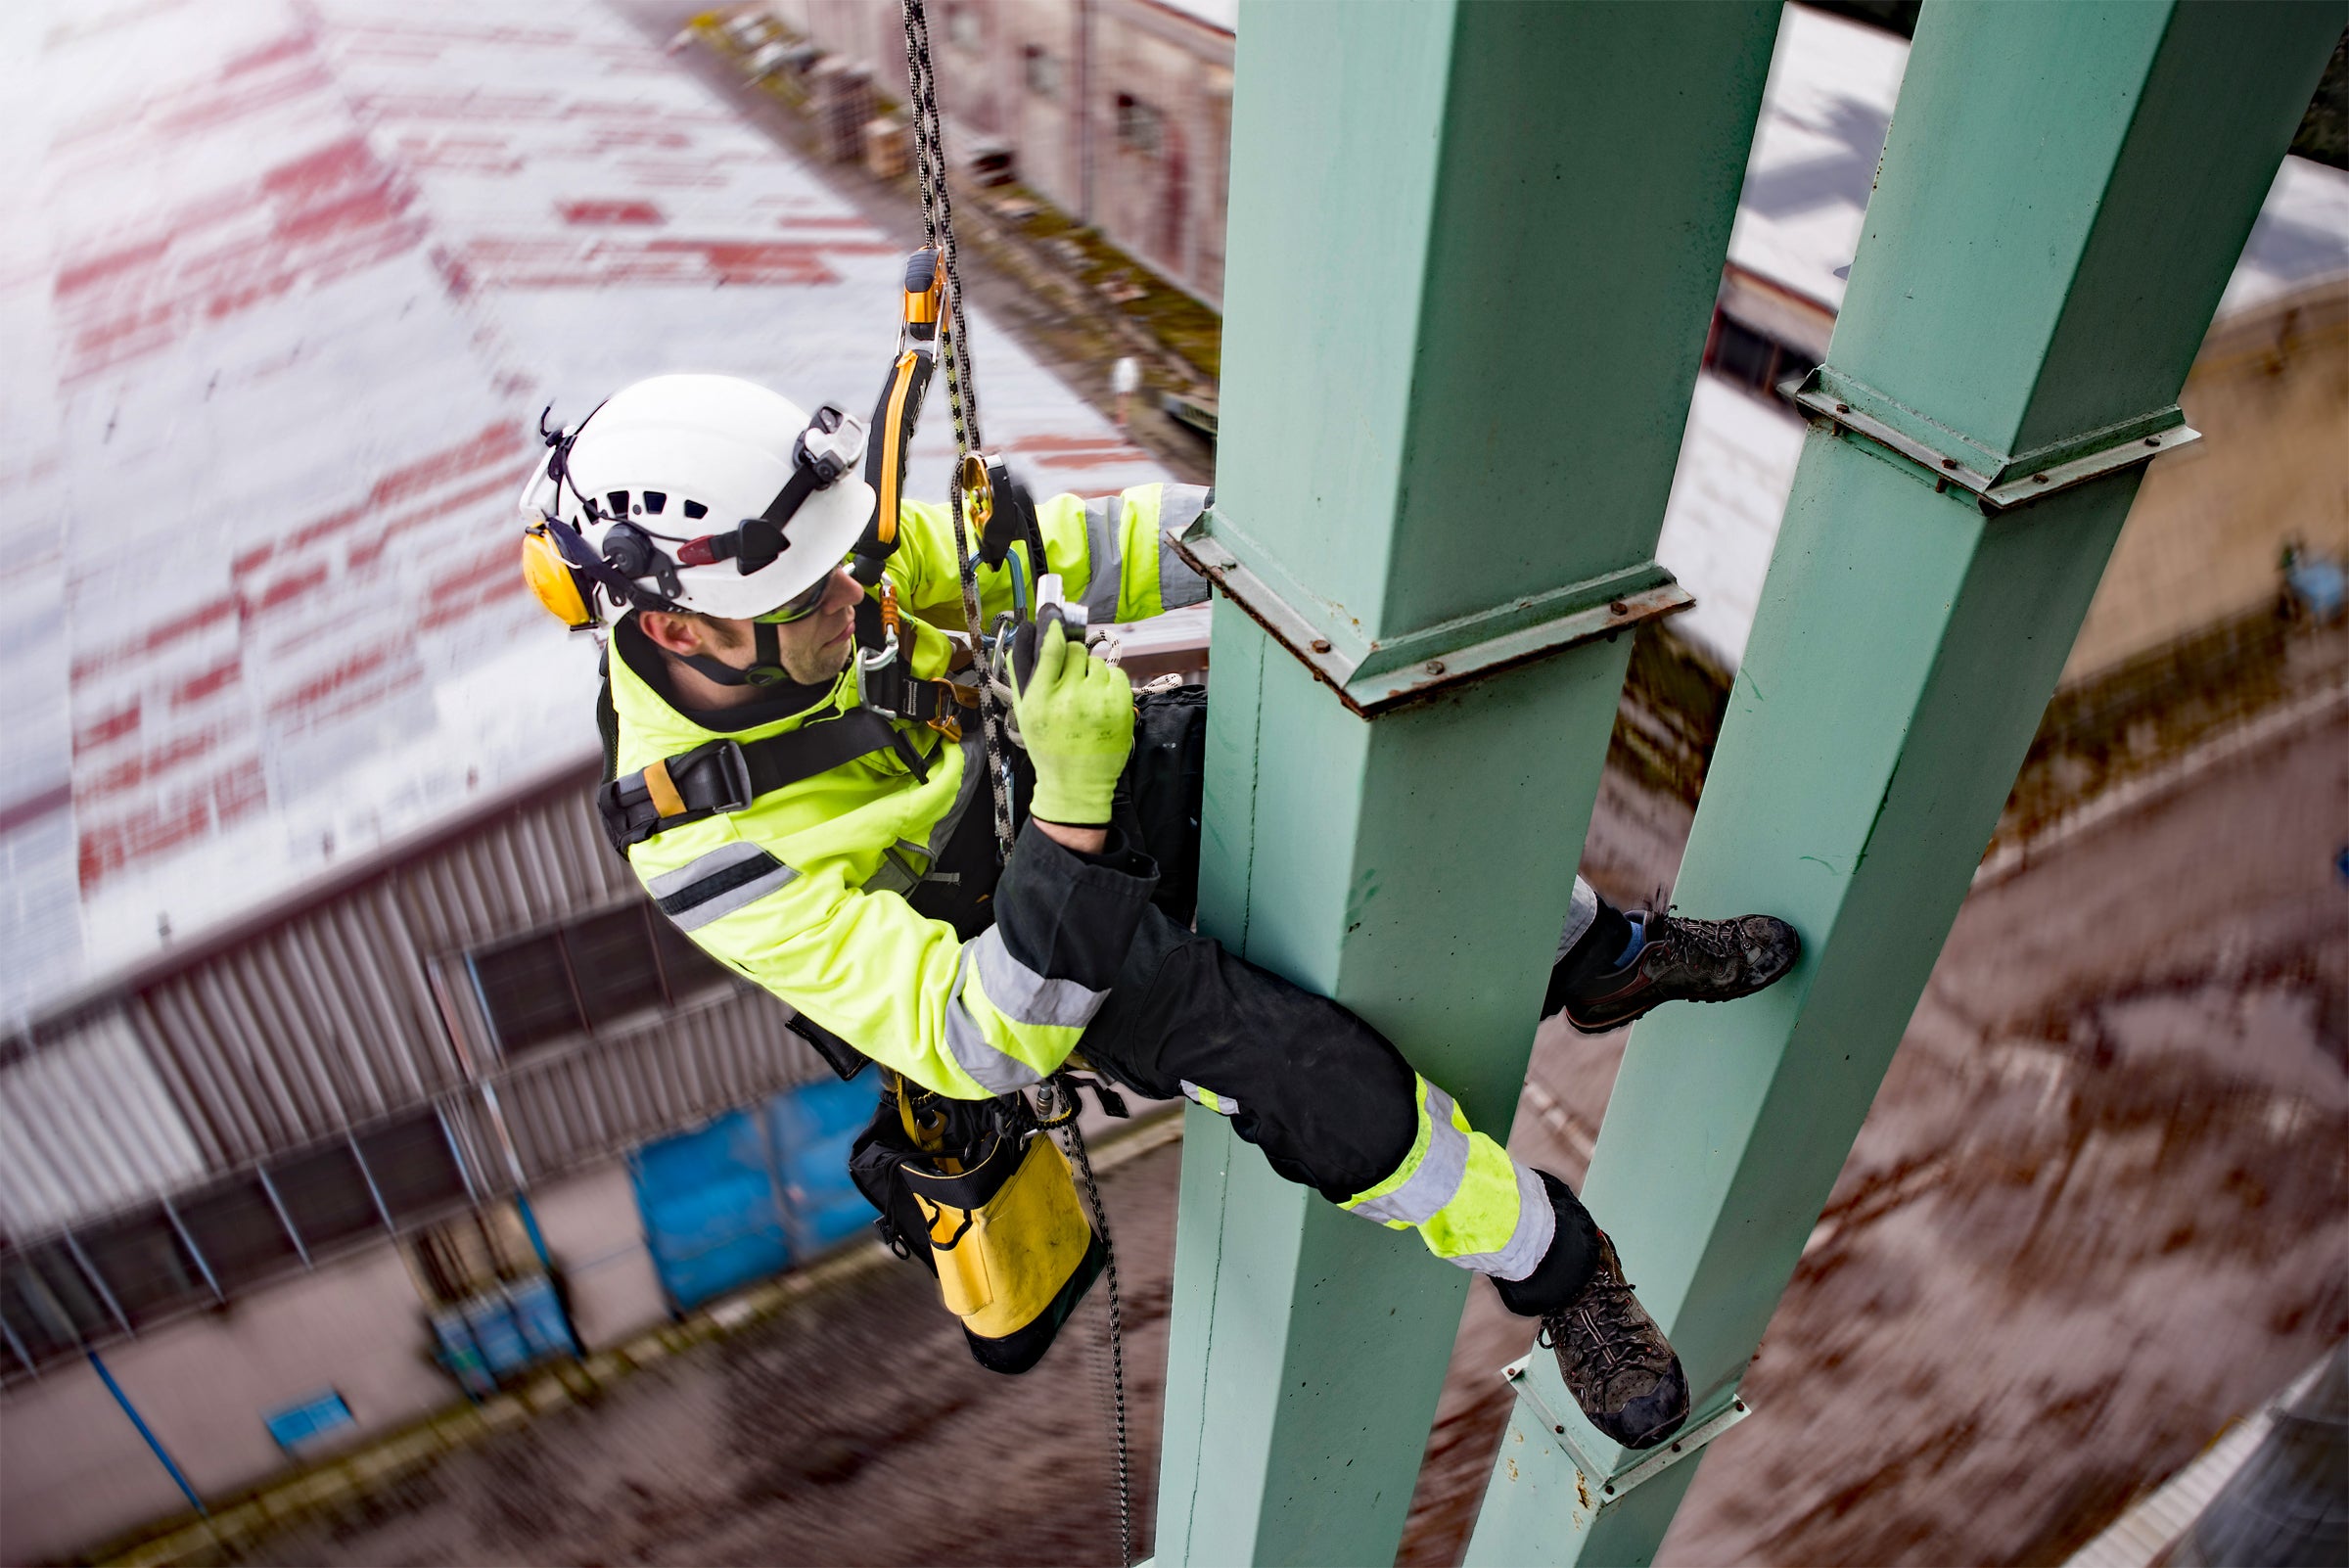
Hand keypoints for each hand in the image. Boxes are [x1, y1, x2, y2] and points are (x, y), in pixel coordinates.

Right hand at [1011, 609, 1132, 825]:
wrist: (1075, 784)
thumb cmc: (1048, 747)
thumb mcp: (1025, 713)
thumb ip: (1023, 675)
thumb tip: (1027, 635)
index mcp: (1040, 699)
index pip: (1050, 649)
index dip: (1054, 629)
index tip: (1056, 620)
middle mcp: (1068, 698)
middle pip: (1076, 651)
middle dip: (1074, 658)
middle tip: (1071, 676)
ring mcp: (1098, 702)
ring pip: (1097, 663)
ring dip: (1092, 674)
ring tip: (1086, 697)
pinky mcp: (1121, 707)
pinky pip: (1117, 675)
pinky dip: (1110, 683)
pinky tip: (1101, 701)